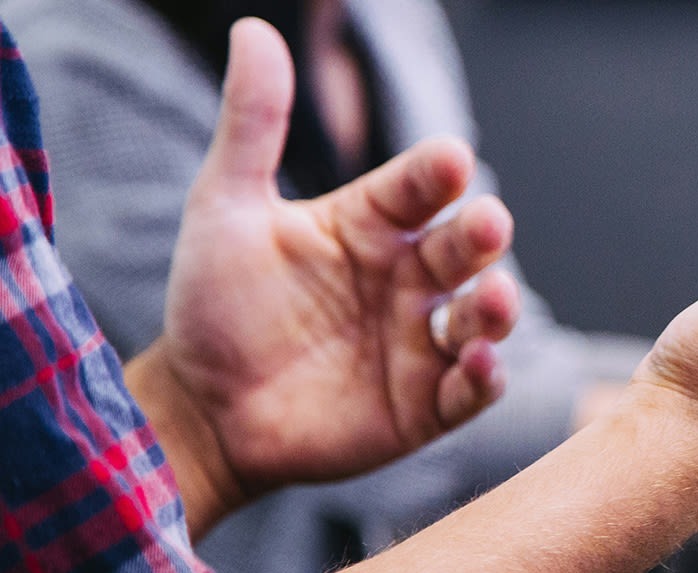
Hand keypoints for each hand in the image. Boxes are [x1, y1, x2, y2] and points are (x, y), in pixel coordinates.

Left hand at [128, 19, 519, 532]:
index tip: (449, 160)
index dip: (436, 174)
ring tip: (493, 299)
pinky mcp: (425, 406)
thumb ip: (252, 124)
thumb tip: (253, 30)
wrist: (200, 409)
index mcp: (372, 224)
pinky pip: (469, 390)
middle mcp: (408, 278)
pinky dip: (484, 378)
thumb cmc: (214, 304)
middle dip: (481, 235)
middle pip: (463, 248)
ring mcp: (421, 342)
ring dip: (497, 308)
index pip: (418, 187)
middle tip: (486, 224)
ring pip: (482, 316)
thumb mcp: (225, 208)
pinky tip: (477, 364)